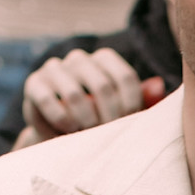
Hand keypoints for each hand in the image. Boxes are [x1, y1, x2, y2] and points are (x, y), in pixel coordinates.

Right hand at [17, 47, 163, 145]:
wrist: (61, 133)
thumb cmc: (99, 121)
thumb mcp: (123, 112)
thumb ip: (142, 99)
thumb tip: (160, 86)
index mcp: (105, 60)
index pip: (125, 77)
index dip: (130, 106)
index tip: (129, 127)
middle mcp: (80, 59)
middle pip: (102, 86)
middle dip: (108, 117)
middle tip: (108, 136)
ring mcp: (55, 68)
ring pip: (74, 94)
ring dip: (85, 121)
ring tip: (88, 135)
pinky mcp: (34, 83)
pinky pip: (48, 99)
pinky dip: (61, 120)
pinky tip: (69, 131)